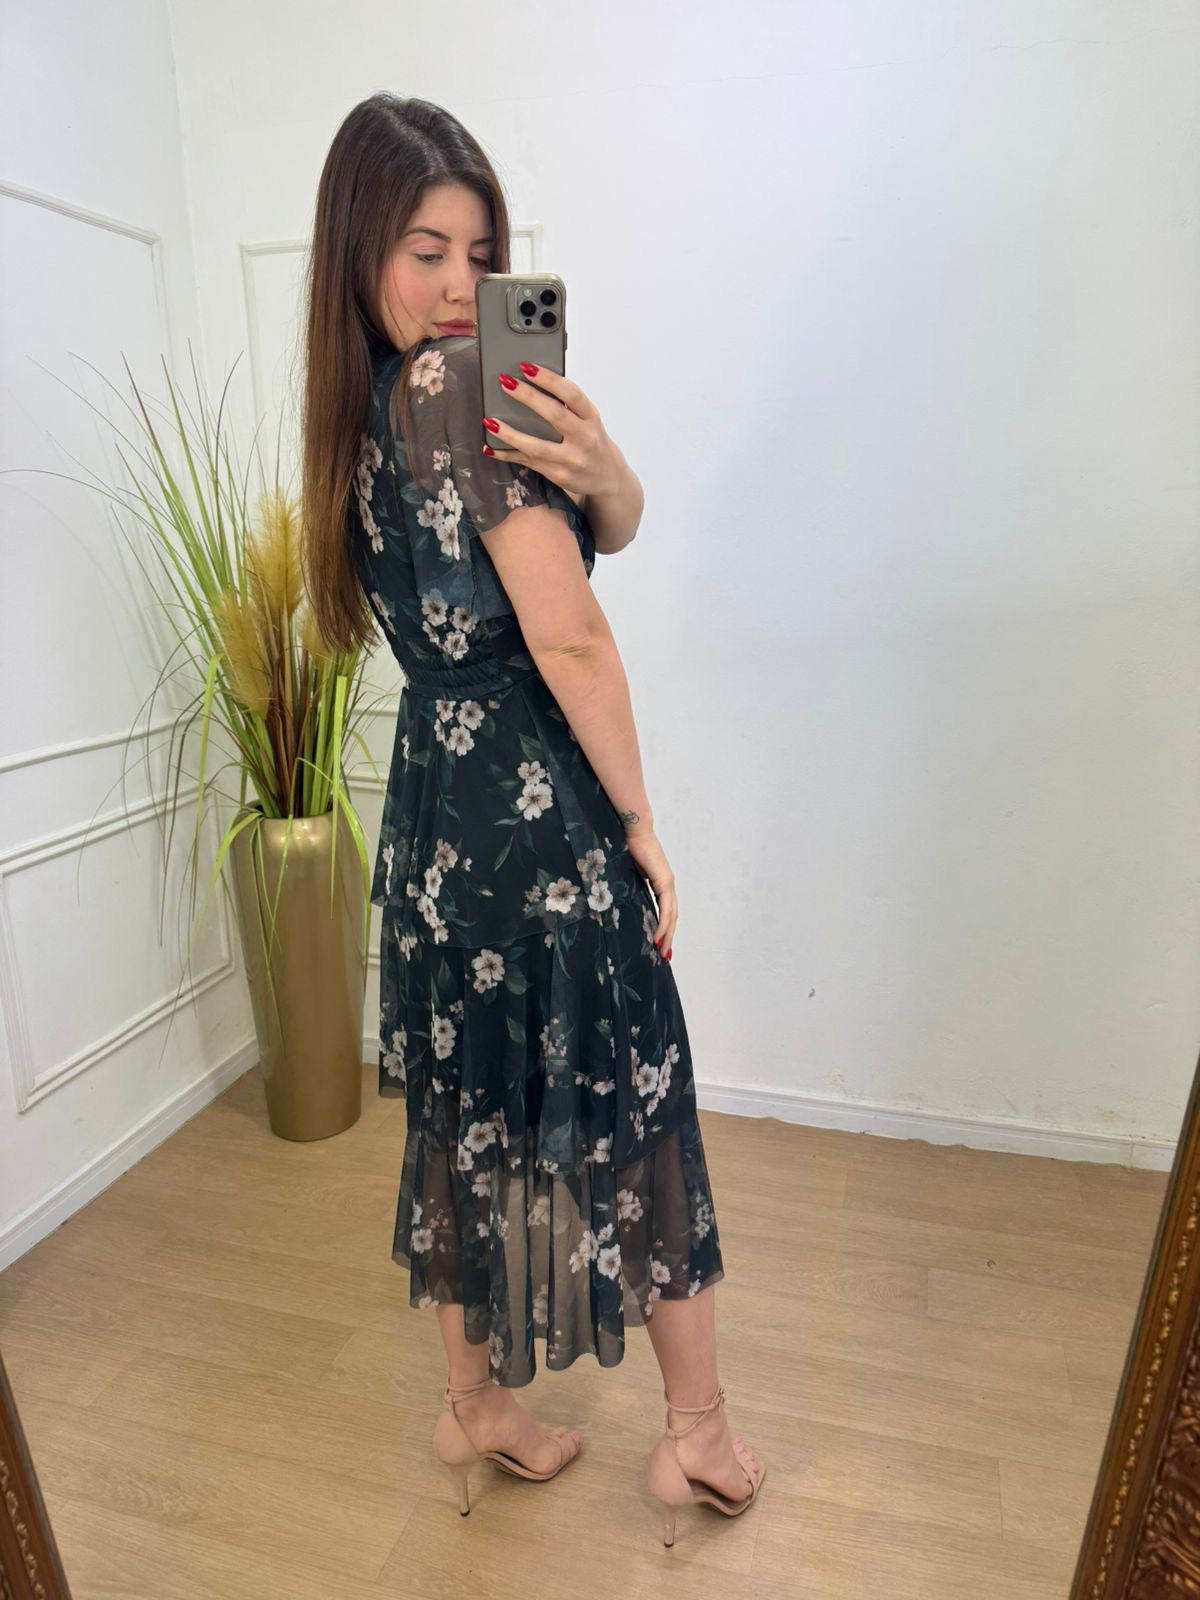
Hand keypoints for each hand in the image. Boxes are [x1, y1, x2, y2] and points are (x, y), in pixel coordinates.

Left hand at [482, 363, 622, 499]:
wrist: (607, 476)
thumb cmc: (591, 439)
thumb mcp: (588, 419)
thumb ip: (568, 405)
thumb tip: (533, 382)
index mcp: (591, 418)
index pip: (572, 395)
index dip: (549, 379)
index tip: (527, 367)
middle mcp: (584, 439)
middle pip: (554, 415)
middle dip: (528, 397)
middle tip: (505, 382)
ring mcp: (570, 460)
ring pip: (537, 446)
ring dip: (510, 433)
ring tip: (490, 420)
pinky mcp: (558, 475)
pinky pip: (528, 462)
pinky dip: (507, 455)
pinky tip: (490, 448)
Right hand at [623, 825, 676, 957]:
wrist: (633, 830)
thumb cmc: (627, 846)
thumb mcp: (628, 872)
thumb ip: (631, 885)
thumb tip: (621, 898)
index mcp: (659, 882)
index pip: (665, 909)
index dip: (664, 926)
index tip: (658, 942)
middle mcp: (667, 884)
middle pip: (671, 916)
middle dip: (668, 937)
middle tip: (663, 955)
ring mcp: (668, 883)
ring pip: (671, 915)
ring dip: (667, 935)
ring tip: (662, 951)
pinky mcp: (664, 881)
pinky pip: (666, 908)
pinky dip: (663, 924)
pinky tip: (659, 936)